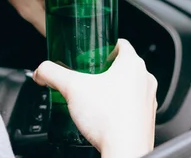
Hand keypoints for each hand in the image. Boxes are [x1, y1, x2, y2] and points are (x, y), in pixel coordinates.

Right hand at [33, 39, 157, 157]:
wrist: (124, 151)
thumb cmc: (108, 119)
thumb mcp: (71, 88)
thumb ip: (52, 74)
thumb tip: (41, 71)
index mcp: (133, 64)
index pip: (120, 43)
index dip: (103, 46)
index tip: (91, 52)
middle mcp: (145, 79)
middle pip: (123, 65)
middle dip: (104, 69)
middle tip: (87, 75)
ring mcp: (149, 99)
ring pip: (129, 85)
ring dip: (112, 88)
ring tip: (93, 96)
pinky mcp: (147, 118)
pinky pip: (132, 104)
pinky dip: (119, 105)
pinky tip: (103, 114)